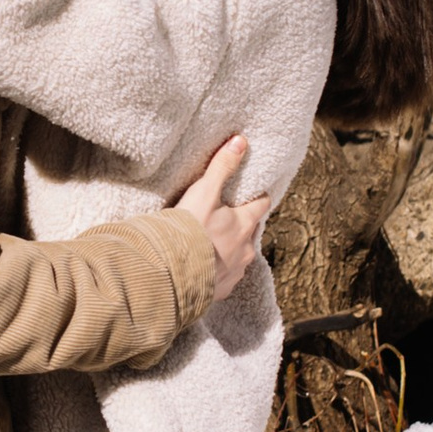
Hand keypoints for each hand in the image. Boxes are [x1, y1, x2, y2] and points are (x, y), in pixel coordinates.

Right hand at [171, 133, 269, 306]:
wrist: (172, 272)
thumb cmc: (189, 229)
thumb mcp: (204, 191)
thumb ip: (222, 166)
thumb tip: (241, 141)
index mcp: (244, 224)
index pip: (260, 205)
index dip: (257, 199)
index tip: (255, 195)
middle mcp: (245, 249)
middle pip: (250, 233)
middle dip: (241, 227)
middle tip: (227, 220)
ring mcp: (235, 272)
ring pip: (238, 257)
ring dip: (229, 251)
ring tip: (211, 247)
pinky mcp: (221, 290)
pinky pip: (224, 278)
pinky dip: (217, 272)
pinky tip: (204, 269)